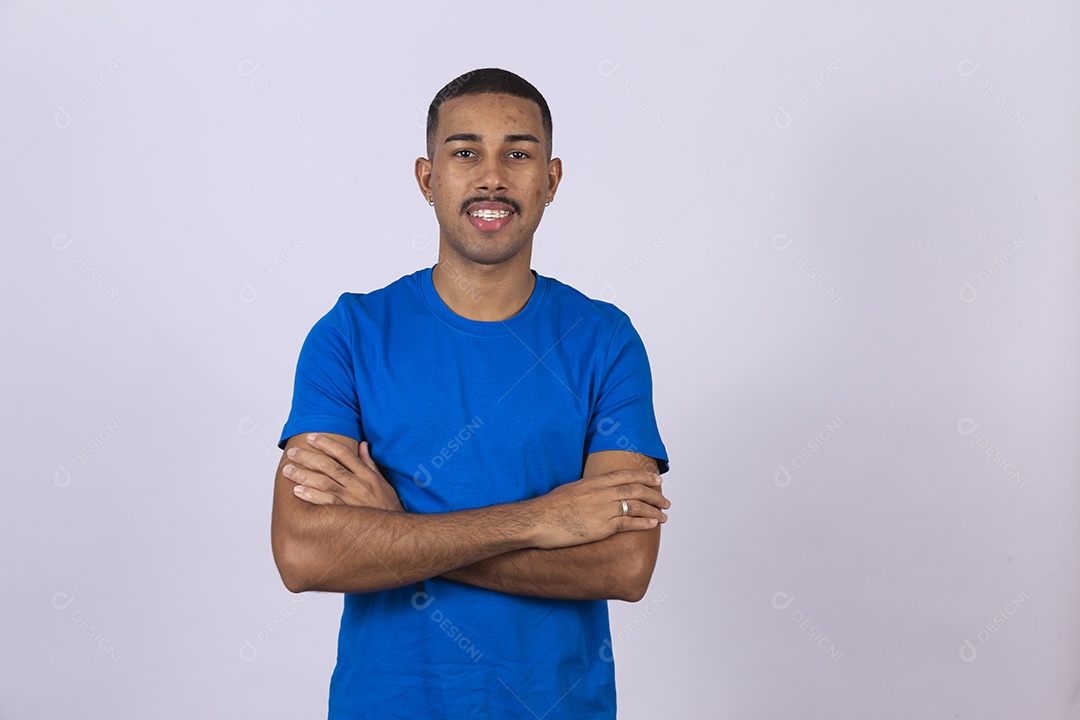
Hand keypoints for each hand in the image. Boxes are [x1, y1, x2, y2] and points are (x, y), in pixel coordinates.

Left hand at [283, 433, 402, 510]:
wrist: (393, 532)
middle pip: (329, 466)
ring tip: (288, 469)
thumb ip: (369, 463)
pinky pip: (325, 503)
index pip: (344, 453)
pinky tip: (297, 490)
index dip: (326, 443)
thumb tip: (362, 445)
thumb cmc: (387, 507)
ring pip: (324, 482)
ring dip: (304, 475)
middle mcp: (358, 485)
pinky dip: (311, 496)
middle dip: (308, 457)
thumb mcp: (382, 482)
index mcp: (366, 475)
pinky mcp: (345, 515)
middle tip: (292, 452)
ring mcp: (351, 499)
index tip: (311, 437)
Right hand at [528, 469, 669, 549]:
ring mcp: (603, 510)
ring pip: (636, 507)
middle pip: (636, 491)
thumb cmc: (549, 507)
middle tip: (666, 500)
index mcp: (594, 482)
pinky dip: (643, 523)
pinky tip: (653, 525)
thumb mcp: (570, 490)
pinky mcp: (602, 527)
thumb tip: (594, 493)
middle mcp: (602, 493)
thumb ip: (587, 490)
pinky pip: (628, 524)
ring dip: (654, 510)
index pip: (626, 476)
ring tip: (664, 515)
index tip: (656, 480)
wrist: (538, 520)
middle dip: (654, 495)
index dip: (644, 478)